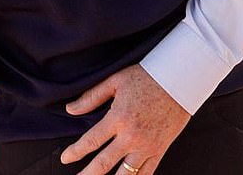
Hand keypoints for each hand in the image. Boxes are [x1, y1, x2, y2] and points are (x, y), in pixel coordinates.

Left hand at [60, 65, 189, 174]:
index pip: (91, 141)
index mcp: (118, 118)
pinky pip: (146, 174)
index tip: (65, 158)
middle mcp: (131, 137)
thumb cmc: (145, 77)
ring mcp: (146, 147)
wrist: (178, 81)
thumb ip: (92, 97)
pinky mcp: (159, 150)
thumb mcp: (115, 81)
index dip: (75, 152)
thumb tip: (70, 109)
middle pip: (104, 164)